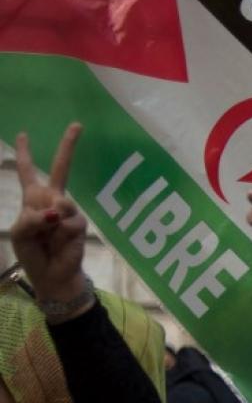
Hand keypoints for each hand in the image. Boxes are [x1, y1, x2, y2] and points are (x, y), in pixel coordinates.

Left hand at [12, 124, 92, 310]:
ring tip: (47, 237)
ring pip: (61, 202)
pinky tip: (58, 242)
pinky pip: (69, 221)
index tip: (24, 133)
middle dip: (68, 147)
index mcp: (33, 200)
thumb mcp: (20, 233)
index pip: (29, 172)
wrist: (52, 276)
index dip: (27, 154)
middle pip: (61, 169)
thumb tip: (56, 211)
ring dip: (50, 221)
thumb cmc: (32, 253)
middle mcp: (52, 201)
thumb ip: (32, 217)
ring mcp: (68, 212)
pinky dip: (60, 233)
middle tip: (77, 125)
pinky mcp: (79, 225)